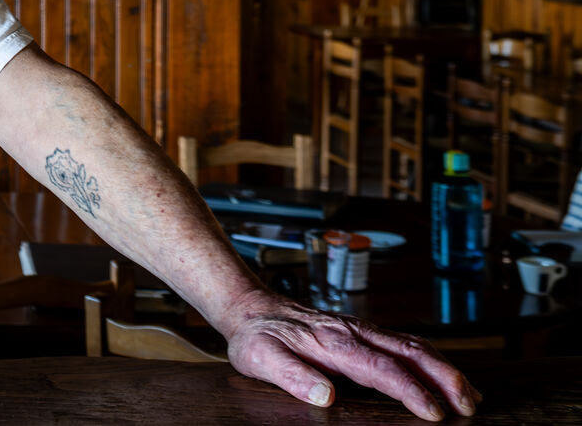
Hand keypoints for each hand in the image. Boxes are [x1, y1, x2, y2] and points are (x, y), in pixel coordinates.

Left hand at [221, 291, 480, 420]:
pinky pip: (403, 343)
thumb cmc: (256, 337)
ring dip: (444, 368)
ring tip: (470, 395)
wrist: (250, 307)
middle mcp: (353, 332)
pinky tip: (442, 374)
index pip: (382, 369)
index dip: (411, 391)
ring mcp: (360, 330)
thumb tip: (324, 396)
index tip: (434, 413)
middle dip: (445, 377)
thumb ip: (292, 376)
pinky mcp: (361, 332)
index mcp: (333, 343)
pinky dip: (430, 359)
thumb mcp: (261, 359)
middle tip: (471, 405)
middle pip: (411, 352)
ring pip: (413, 345)